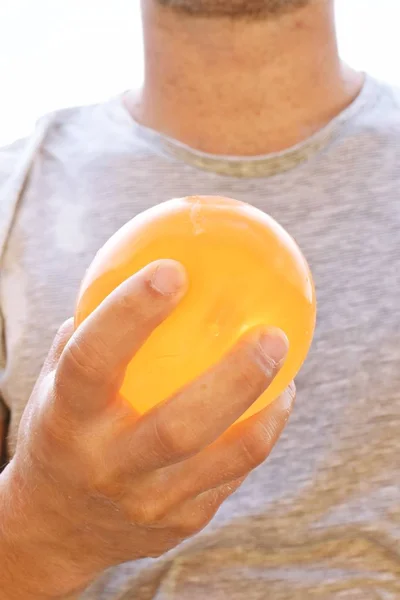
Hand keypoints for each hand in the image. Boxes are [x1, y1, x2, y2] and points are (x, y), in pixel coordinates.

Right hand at [0, 260, 293, 599]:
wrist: (54, 528)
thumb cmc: (59, 433)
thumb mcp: (53, 383)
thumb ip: (91, 334)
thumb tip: (139, 266)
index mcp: (65, 420)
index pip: (93, 361)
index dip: (131, 314)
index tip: (174, 269)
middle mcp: (107, 466)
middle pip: (178, 426)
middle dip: (234, 379)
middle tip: (273, 335)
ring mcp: (147, 503)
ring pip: (222, 459)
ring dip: (265, 410)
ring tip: (289, 366)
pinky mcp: (180, 524)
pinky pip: (231, 477)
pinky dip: (258, 434)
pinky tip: (273, 403)